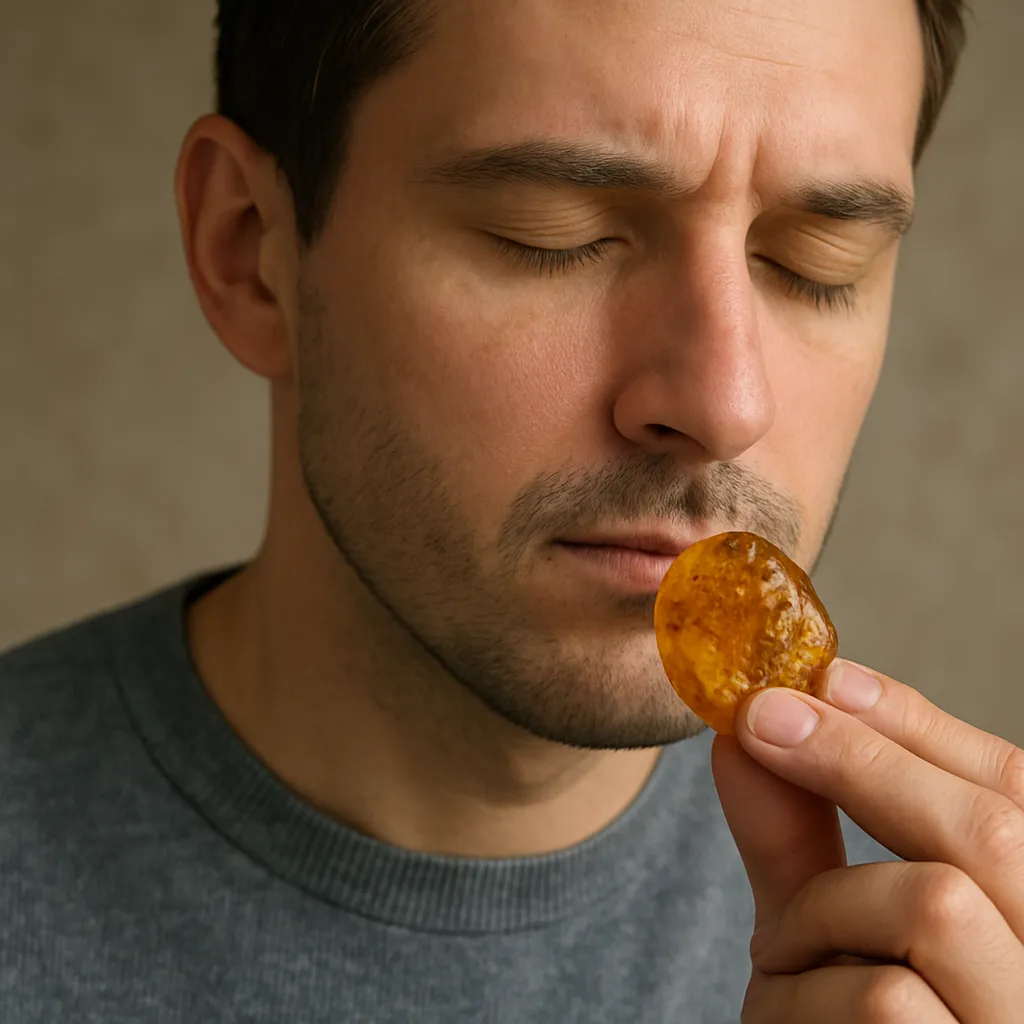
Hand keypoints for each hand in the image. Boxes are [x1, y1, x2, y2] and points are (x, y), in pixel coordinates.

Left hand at [712, 659, 1023, 1021]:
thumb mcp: (824, 930)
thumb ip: (798, 840)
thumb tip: (743, 732)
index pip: (1018, 794)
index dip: (923, 725)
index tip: (827, 674)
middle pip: (992, 829)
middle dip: (859, 759)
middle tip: (758, 716)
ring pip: (938, 903)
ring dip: (825, 903)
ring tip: (783, 951)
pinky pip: (886, 999)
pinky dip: (806, 988)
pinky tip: (788, 1016)